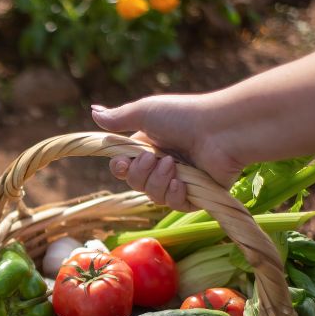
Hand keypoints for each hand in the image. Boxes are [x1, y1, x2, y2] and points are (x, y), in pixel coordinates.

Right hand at [90, 94, 244, 211]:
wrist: (221, 130)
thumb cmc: (184, 116)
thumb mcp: (145, 112)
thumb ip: (118, 118)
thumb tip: (93, 111)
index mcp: (150, 146)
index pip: (124, 167)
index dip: (120, 168)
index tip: (122, 163)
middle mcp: (163, 164)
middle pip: (135, 183)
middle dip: (140, 174)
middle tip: (153, 159)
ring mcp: (180, 180)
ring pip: (153, 196)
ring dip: (158, 182)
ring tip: (173, 165)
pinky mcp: (197, 195)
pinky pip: (175, 205)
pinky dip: (174, 195)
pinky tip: (181, 183)